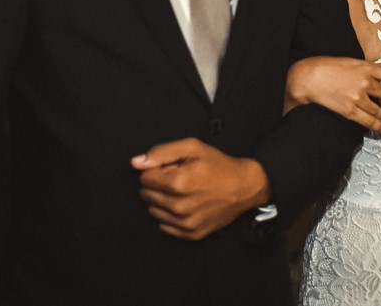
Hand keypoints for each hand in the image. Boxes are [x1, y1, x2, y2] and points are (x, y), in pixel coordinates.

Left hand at [131, 138, 269, 240]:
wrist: (244, 187)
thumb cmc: (219, 166)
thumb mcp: (192, 148)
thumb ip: (161, 152)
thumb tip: (137, 162)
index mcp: (178, 182)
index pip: (144, 178)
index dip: (157, 170)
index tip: (172, 168)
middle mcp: (180, 205)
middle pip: (147, 195)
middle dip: (159, 184)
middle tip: (179, 178)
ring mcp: (185, 222)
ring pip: (153, 211)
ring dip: (163, 200)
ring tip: (183, 191)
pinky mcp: (190, 233)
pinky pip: (164, 226)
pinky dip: (171, 215)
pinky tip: (186, 204)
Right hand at [285, 56, 380, 131]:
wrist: (308, 77)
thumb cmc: (327, 66)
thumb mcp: (351, 62)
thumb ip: (370, 66)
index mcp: (366, 67)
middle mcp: (365, 82)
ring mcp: (358, 97)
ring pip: (379, 110)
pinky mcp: (350, 110)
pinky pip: (370, 121)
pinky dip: (380, 125)